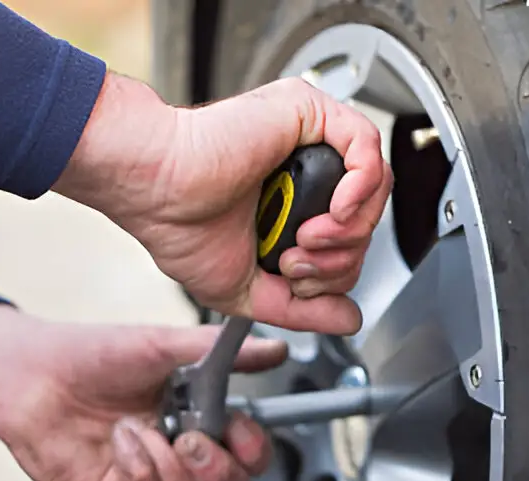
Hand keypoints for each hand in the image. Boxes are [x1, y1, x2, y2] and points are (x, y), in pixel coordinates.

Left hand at [0, 304, 287, 480]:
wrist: (29, 374)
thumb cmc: (93, 355)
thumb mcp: (163, 345)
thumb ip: (223, 351)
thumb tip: (275, 347)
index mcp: (200, 414)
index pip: (248, 449)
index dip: (253, 448)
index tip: (241, 428)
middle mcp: (179, 448)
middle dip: (221, 469)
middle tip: (195, 440)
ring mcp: (149, 473)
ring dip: (171, 464)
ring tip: (143, 429)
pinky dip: (137, 467)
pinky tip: (120, 440)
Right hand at [53, 73, 392, 335]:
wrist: (154, 191)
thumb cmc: (179, 226)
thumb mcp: (251, 289)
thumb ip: (305, 309)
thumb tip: (351, 320)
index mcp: (293, 201)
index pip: (351, 237)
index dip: (337, 269)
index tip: (296, 277)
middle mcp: (305, 167)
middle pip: (368, 216)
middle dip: (342, 256)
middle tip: (296, 263)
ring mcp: (308, 138)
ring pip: (374, 186)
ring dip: (348, 230)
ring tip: (305, 240)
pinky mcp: (307, 111)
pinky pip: (367, 145)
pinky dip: (361, 187)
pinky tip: (332, 210)